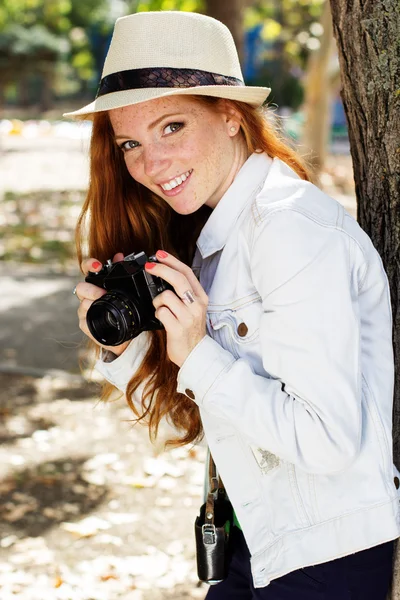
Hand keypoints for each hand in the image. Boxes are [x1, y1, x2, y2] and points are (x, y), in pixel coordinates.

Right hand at [74, 252, 129, 356]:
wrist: (126, 332)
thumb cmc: (123, 309)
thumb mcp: (126, 290)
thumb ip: (121, 271)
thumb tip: (120, 255)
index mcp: (96, 284)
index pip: (87, 269)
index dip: (89, 265)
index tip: (97, 266)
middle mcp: (87, 295)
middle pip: (81, 287)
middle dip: (91, 290)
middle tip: (102, 293)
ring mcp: (84, 310)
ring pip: (83, 304)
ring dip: (92, 304)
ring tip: (103, 305)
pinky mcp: (85, 324)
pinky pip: (84, 321)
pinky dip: (91, 319)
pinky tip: (101, 318)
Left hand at [145, 250, 207, 367]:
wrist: (194, 353)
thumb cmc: (190, 329)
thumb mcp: (192, 307)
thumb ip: (183, 292)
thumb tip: (165, 273)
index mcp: (201, 297)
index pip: (187, 273)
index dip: (171, 261)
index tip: (159, 254)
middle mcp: (197, 305)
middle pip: (178, 279)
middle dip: (161, 269)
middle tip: (149, 266)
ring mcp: (188, 317)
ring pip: (165, 296)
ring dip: (157, 301)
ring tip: (161, 308)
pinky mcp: (178, 328)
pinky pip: (161, 312)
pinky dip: (157, 313)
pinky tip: (163, 319)